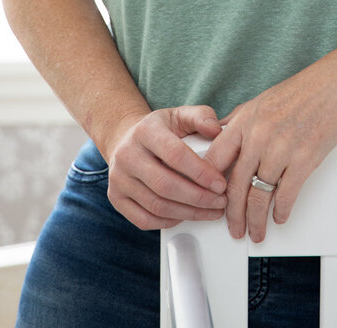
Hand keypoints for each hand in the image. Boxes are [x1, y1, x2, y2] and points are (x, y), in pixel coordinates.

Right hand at [105, 106, 227, 229]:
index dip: (201, 172)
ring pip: (156, 205)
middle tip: (220, 202)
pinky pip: (144, 219)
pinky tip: (186, 216)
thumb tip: (217, 131)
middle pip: (165, 185)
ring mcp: (119, 178)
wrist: (126, 138)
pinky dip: (169, 222)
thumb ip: (202, 117)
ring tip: (210, 211)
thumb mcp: (180, 115)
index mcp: (146, 131)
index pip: (175, 155)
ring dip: (188, 213)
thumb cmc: (160, 129)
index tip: (220, 184)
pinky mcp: (116, 198)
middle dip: (198, 198)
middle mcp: (127, 155)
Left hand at [204, 41, 336, 243]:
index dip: (209, 186)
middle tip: (234, 227)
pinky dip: (281, 212)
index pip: (215, 160)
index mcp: (245, 119)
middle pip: (236, 185)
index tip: (211, 200)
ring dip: (256, 220)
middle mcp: (259, 134)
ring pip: (260, 196)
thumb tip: (219, 136)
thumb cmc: (304, 89)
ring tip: (256, 231)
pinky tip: (279, 217)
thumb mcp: (262, 100)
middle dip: (233, 214)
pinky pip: (286, 195)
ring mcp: (282, 147)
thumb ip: (239, 121)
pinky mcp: (305, 158)